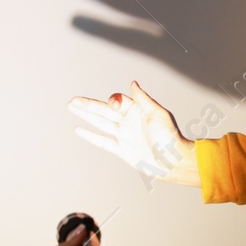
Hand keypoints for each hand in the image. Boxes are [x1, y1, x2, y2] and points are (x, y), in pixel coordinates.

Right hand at [69, 81, 199, 188]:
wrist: (173, 162)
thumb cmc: (170, 137)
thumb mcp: (159, 114)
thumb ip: (143, 100)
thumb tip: (133, 83)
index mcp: (138, 110)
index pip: (119, 101)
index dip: (113, 102)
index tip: (113, 106)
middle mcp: (128, 121)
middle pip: (104, 110)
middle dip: (88, 105)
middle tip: (73, 101)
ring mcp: (124, 135)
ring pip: (101, 123)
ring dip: (86, 115)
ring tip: (72, 107)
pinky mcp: (121, 149)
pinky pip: (103, 141)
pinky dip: (91, 136)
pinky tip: (79, 129)